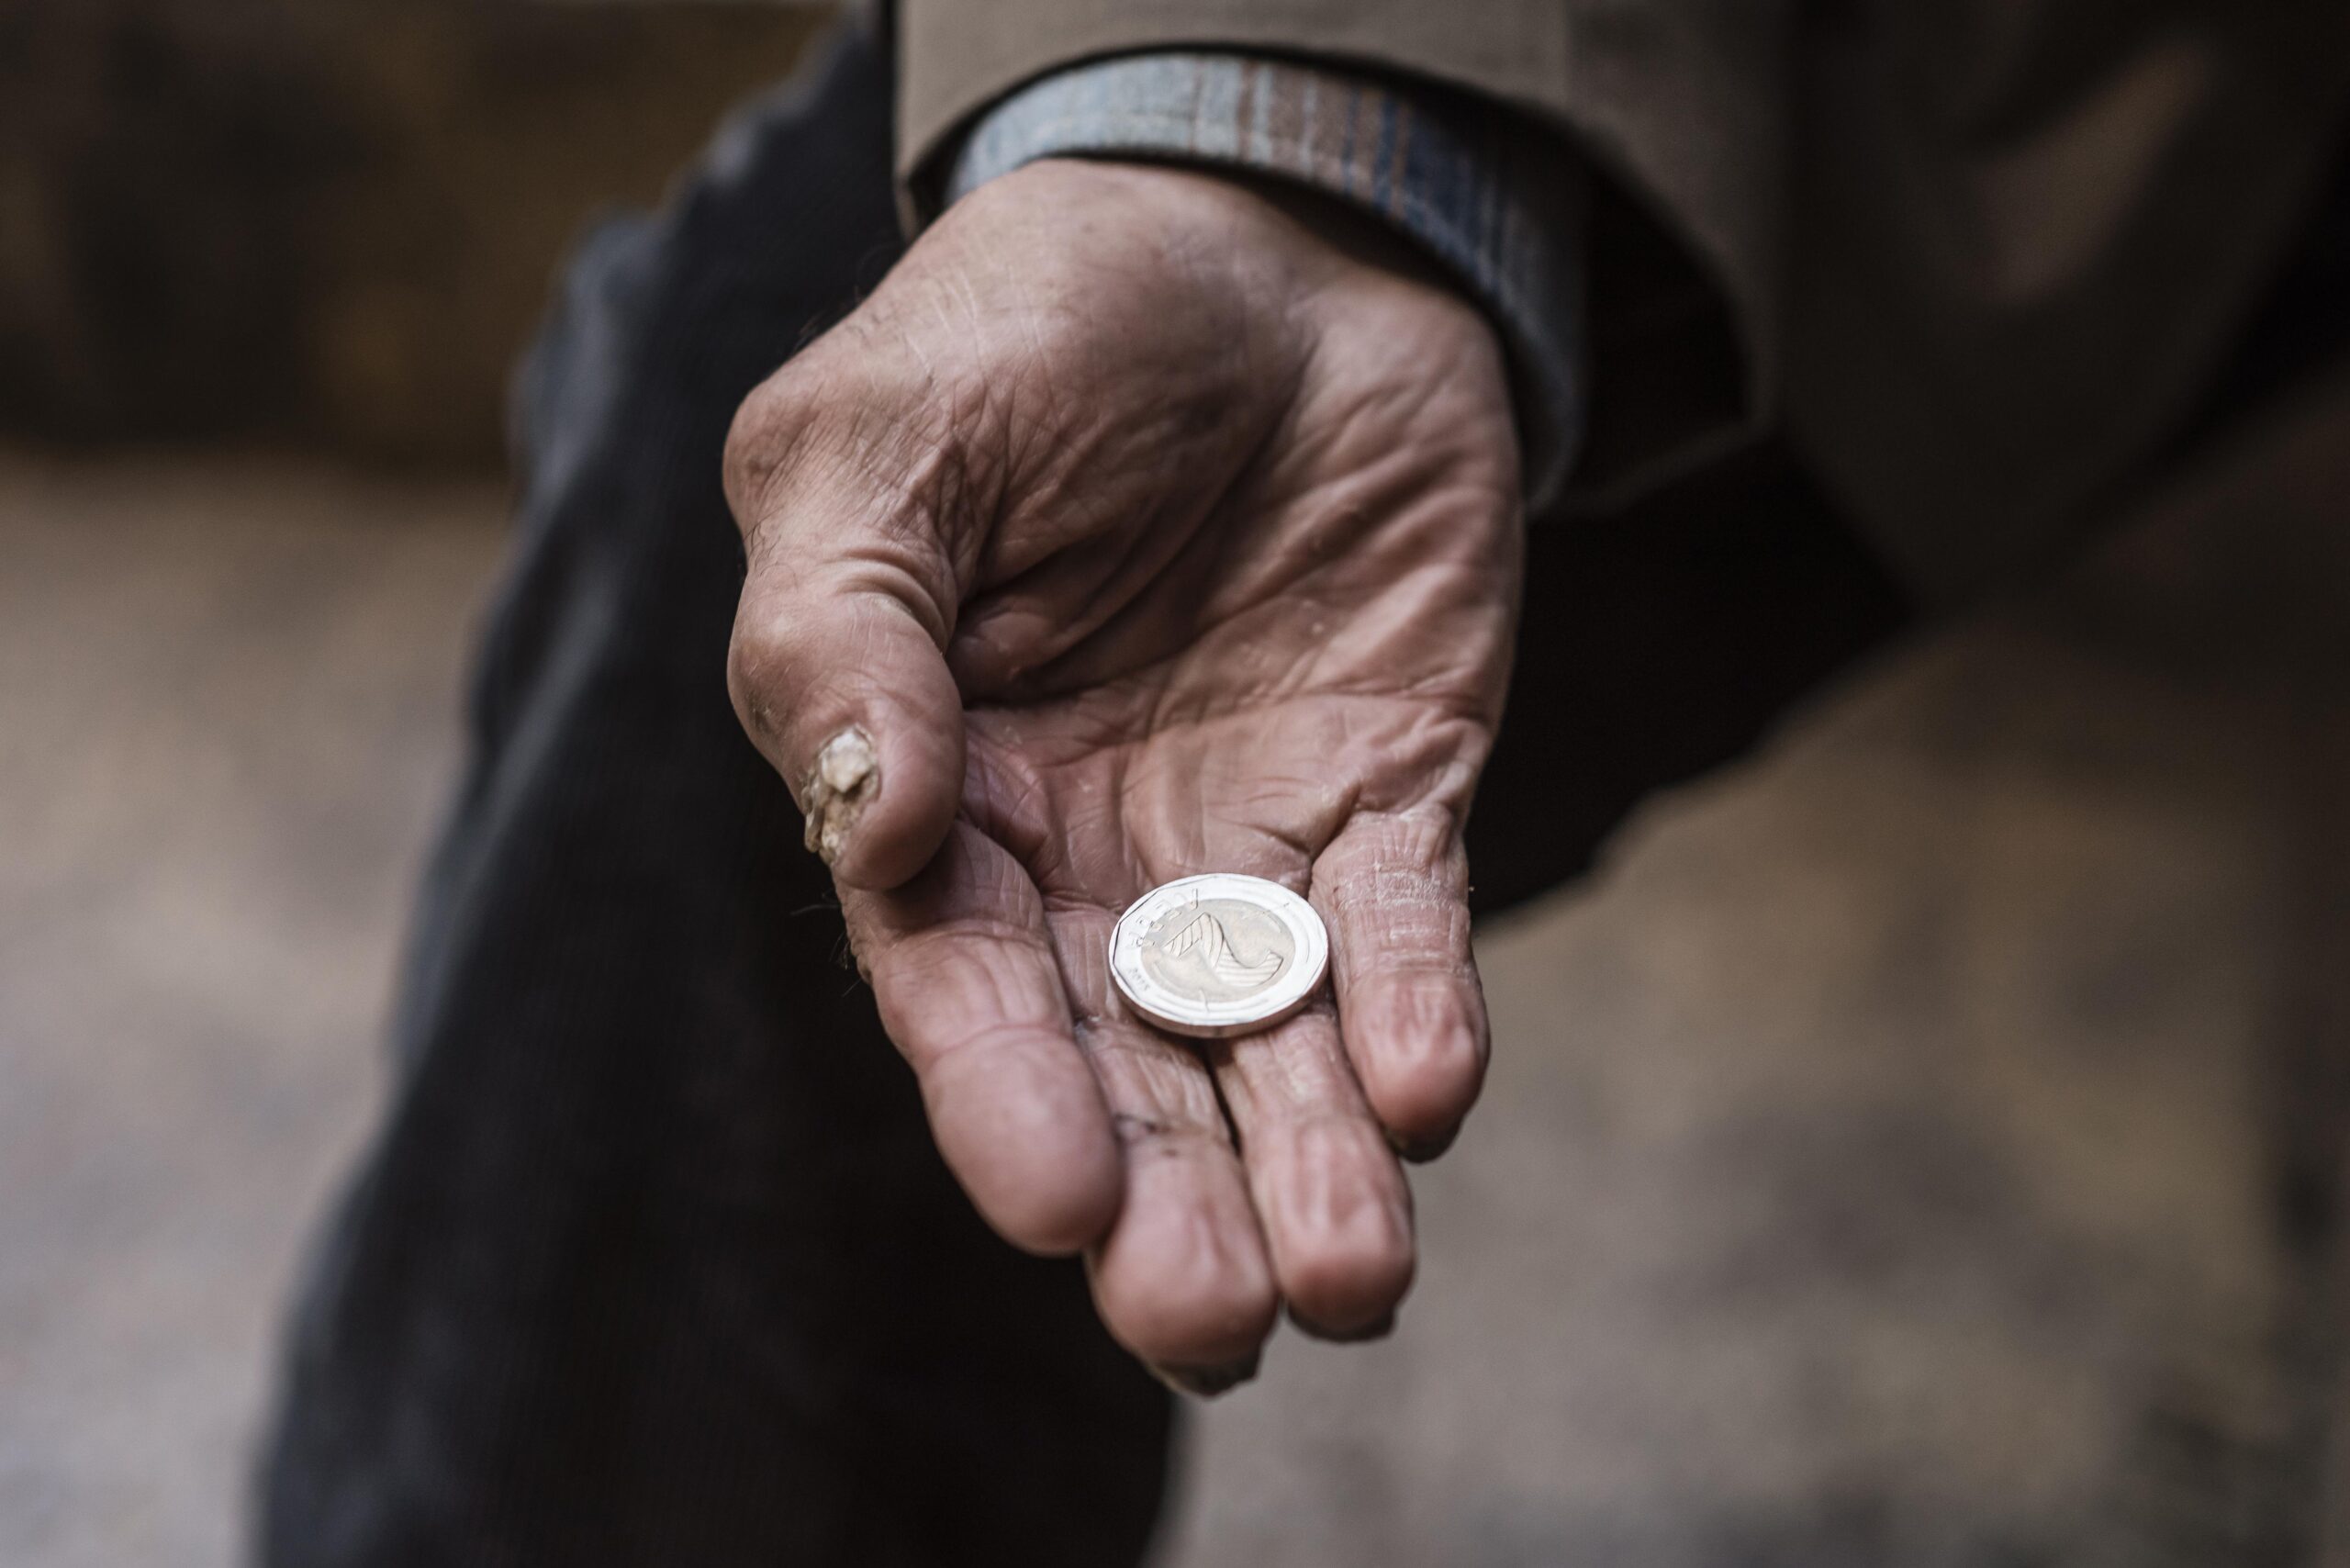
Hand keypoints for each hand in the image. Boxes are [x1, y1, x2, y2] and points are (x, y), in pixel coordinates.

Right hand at [724, 161, 1521, 1391]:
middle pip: (1122, 1064)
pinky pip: (1408, 926)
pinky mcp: (1392, 791)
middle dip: (1169, 1203)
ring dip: (1311, 1162)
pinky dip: (1420, 1013)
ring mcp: (1247, 835)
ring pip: (1275, 1040)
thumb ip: (844, 632)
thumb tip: (864, 828)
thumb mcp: (880, 445)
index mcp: (938, 794)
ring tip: (1353, 1279)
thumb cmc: (1029, 328)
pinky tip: (1427, 1091)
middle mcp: (1087, 855)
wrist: (1260, 237)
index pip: (960, 982)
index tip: (1063, 1202)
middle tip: (1212, 1326)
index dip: (1006, 1096)